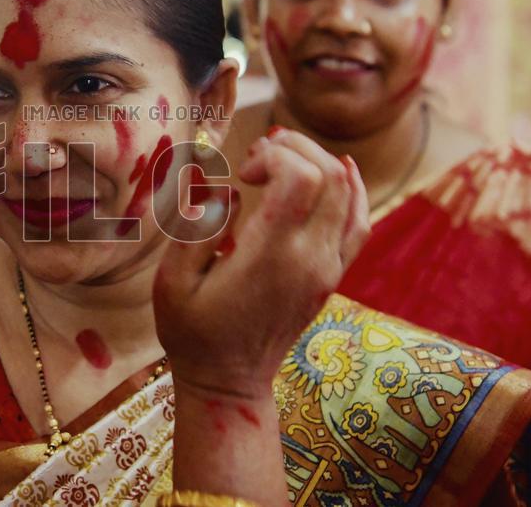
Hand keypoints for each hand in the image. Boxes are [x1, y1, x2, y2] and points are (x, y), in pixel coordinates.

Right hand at [154, 128, 369, 397]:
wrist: (228, 381)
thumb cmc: (192, 332)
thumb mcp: (172, 282)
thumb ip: (196, 229)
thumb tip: (227, 190)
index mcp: (270, 256)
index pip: (300, 177)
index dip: (274, 156)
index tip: (242, 170)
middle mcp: (309, 258)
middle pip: (329, 176)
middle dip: (295, 149)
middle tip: (258, 157)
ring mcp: (327, 268)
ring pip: (347, 193)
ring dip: (318, 162)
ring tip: (282, 158)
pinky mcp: (331, 276)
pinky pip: (358, 224)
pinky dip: (354, 190)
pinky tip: (342, 168)